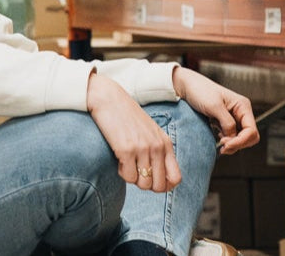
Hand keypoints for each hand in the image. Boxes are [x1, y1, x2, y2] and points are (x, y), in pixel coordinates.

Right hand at [86, 72, 179, 192]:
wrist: (108, 98)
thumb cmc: (127, 116)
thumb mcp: (150, 132)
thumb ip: (158, 151)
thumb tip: (157, 180)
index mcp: (165, 143)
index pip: (175, 178)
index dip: (164, 186)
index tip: (151, 181)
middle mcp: (157, 147)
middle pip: (159, 186)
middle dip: (146, 184)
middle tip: (136, 172)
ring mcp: (142, 148)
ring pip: (143, 184)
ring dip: (133, 179)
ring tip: (127, 164)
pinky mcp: (126, 149)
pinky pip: (128, 176)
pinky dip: (122, 173)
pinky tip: (119, 159)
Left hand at [173, 66, 259, 154]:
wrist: (186, 86)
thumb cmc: (200, 90)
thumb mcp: (214, 106)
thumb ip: (227, 123)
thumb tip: (233, 138)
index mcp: (243, 106)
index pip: (251, 131)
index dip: (241, 141)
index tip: (224, 144)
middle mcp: (241, 113)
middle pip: (249, 137)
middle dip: (238, 144)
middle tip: (222, 146)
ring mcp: (234, 118)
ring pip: (241, 139)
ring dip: (231, 144)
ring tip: (219, 143)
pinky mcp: (225, 123)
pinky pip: (231, 137)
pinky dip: (227, 141)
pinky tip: (217, 139)